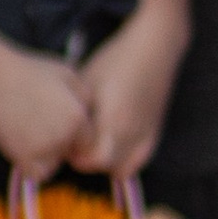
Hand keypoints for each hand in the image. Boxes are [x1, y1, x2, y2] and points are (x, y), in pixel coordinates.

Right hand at [0, 45, 93, 176]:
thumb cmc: (28, 70)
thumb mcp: (66, 73)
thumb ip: (84, 95)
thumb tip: (90, 111)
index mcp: (78, 116)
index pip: (88, 140)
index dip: (75, 134)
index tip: (56, 122)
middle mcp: (65, 135)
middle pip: (70, 152)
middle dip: (61, 144)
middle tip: (39, 125)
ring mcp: (44, 147)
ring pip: (54, 163)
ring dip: (46, 155)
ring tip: (28, 132)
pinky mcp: (23, 157)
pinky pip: (37, 173)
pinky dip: (32, 166)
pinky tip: (22, 147)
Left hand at [75, 15, 180, 176]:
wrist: (153, 49)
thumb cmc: (114, 61)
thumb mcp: (86, 82)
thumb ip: (76, 111)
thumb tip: (62, 132)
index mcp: (113, 119)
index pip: (90, 160)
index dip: (73, 155)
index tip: (64, 139)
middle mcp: (132, 132)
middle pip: (103, 167)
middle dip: (85, 160)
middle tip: (75, 142)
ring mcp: (146, 135)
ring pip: (121, 169)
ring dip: (104, 163)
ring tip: (93, 144)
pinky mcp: (155, 133)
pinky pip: (138, 162)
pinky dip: (124, 162)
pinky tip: (112, 146)